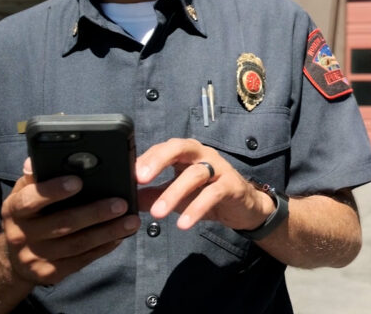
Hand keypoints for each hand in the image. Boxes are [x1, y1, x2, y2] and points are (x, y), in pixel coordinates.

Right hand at [0, 158, 139, 285]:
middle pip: (62, 224)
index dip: (54, 191)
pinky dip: (103, 248)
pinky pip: (80, 260)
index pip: (30, 200)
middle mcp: (21, 235)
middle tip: (121, 204)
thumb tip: (38, 159)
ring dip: (107, 233)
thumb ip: (36, 176)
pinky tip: (119, 237)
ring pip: (76, 245)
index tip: (78, 181)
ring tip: (131, 221)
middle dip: (94, 213)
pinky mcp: (50, 273)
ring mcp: (35, 257)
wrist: (14, 260)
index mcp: (13, 210)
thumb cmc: (27, 215)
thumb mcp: (24, 193)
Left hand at [136, 139, 273, 231]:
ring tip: (157, 213)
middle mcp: (203, 154)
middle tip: (141, 179)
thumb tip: (127, 200)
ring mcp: (219, 168)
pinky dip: (197, 208)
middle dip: (159, 161)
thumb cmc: (206, 195)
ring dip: (174, 193)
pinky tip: (183, 224)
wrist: (243, 208)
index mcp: (187, 153)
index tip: (129, 174)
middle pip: (180, 148)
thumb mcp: (176, 196)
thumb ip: (153, 195)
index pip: (164, 147)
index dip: (146, 158)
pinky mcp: (231, 185)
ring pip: (195, 174)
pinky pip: (212, 194)